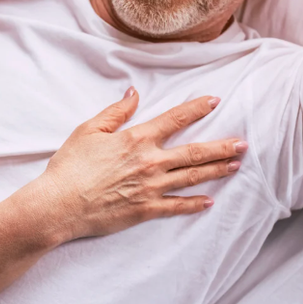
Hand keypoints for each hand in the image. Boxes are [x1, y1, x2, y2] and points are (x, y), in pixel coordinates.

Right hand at [33, 88, 245, 243]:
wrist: (59, 204)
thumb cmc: (70, 166)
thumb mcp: (89, 130)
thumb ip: (116, 111)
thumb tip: (135, 93)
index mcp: (137, 138)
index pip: (174, 119)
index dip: (197, 109)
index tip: (214, 101)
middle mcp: (150, 162)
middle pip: (194, 152)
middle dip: (221, 146)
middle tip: (243, 144)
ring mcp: (151, 188)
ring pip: (192, 177)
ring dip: (216, 171)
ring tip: (235, 166)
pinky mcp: (146, 210)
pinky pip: (177, 207)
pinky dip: (195, 204)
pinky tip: (209, 201)